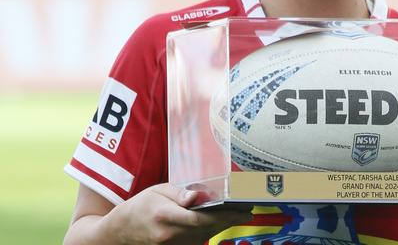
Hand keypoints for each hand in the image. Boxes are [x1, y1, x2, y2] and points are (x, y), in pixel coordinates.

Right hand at [66, 183, 250, 244]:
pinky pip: (196, 241)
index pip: (201, 218)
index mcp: (165, 216)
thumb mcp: (157, 191)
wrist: (118, 232)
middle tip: (247, 211)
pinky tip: (220, 222)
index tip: (242, 210)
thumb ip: (179, 193)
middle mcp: (169, 235)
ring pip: (204, 237)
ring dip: (222, 226)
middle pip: (207, 229)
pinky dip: (209, 232)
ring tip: (238, 214)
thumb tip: (197, 195)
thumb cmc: (139, 206)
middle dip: (229, 220)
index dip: (224, 215)